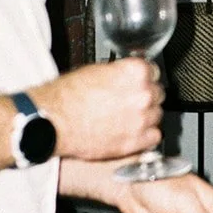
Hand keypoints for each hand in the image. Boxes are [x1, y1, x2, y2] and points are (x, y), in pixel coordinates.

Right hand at [38, 60, 162, 161]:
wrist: (54, 122)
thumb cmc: (68, 96)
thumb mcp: (96, 71)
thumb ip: (119, 73)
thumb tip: (126, 76)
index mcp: (135, 72)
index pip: (153, 71)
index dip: (143, 77)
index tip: (138, 82)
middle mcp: (143, 95)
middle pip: (157, 93)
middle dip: (145, 96)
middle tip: (130, 101)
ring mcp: (141, 119)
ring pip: (157, 115)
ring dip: (146, 116)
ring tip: (128, 117)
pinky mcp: (136, 141)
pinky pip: (154, 137)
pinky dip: (145, 135)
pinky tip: (132, 131)